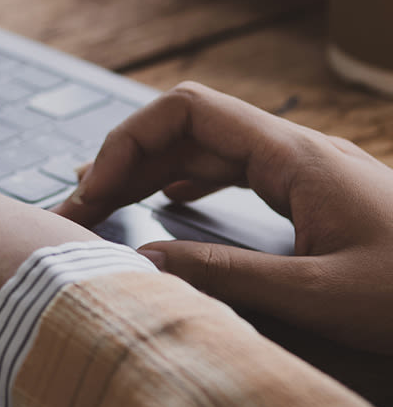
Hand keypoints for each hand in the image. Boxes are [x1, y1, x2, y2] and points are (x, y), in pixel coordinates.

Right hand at [55, 82, 392, 352]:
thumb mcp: (321, 295)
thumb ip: (227, 276)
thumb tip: (146, 260)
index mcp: (296, 157)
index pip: (185, 111)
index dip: (128, 142)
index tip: (97, 191)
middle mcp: (299, 152)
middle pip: (190, 125)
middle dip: (129, 158)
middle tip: (83, 206)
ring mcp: (312, 172)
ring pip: (212, 146)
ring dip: (155, 169)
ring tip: (110, 202)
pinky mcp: (322, 196)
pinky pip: (238, 168)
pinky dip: (191, 179)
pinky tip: (172, 204)